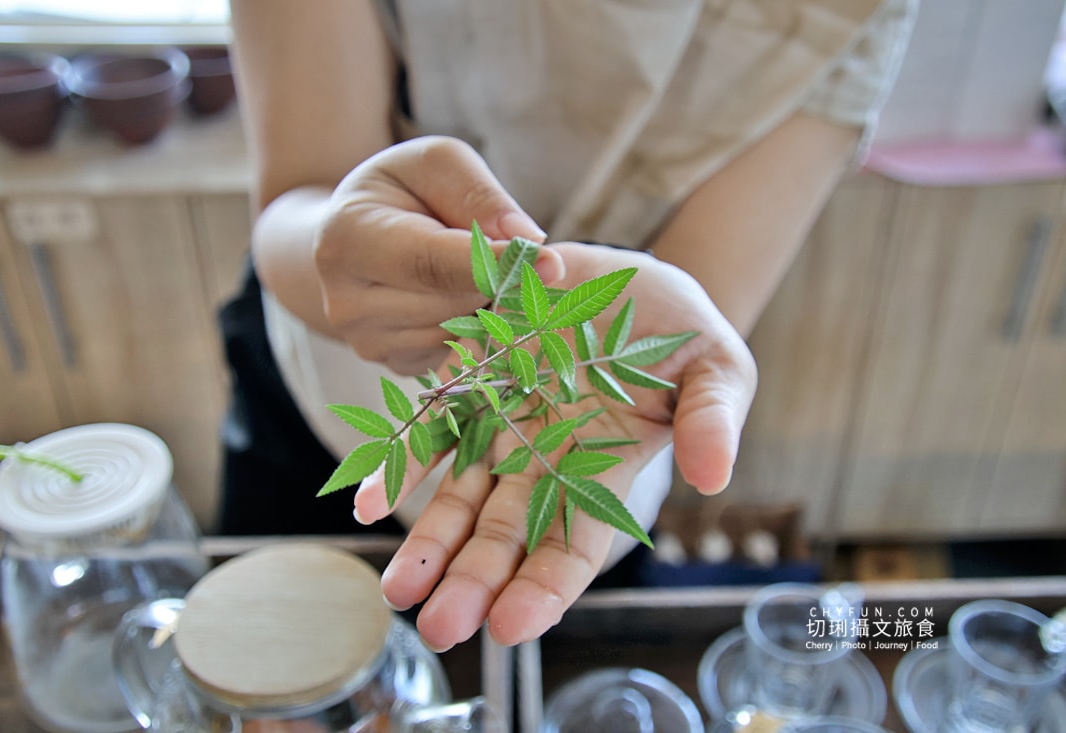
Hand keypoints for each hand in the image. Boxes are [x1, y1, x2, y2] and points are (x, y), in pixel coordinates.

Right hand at [313, 135, 562, 375]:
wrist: (353, 238)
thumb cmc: (401, 192)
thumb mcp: (435, 163)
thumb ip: (478, 193)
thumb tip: (527, 239)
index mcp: (349, 237)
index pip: (432, 262)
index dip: (495, 264)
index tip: (552, 263)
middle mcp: (347, 301)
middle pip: (456, 300)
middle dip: (494, 277)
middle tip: (500, 249)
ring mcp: (369, 342)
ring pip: (465, 331)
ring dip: (487, 301)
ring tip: (468, 270)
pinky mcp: (395, 366)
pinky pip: (462, 353)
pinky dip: (475, 325)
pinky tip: (457, 298)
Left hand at [353, 243, 756, 649]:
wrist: (626, 280)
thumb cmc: (681, 332)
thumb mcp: (714, 367)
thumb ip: (711, 418)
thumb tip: (712, 475)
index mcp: (605, 471)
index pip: (574, 543)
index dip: (544, 587)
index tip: (511, 626)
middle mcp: (547, 462)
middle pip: (506, 535)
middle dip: (472, 584)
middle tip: (437, 628)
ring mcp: (504, 428)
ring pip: (460, 499)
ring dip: (428, 546)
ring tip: (397, 590)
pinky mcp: (471, 387)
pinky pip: (428, 433)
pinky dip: (397, 469)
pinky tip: (367, 500)